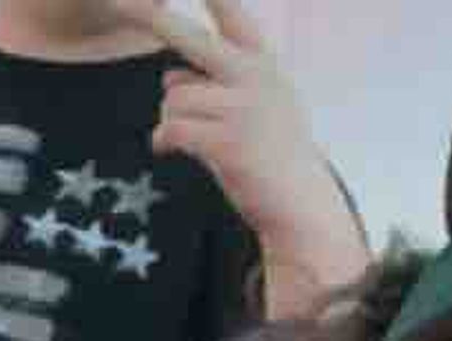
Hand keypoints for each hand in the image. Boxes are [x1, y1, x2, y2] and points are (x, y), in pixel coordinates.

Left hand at [111, 0, 370, 317]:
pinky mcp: (225, 141)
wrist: (303, 211)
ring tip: (194, 141)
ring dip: (172, 119)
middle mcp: (254, 80)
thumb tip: (171, 78)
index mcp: (266, 69)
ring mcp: (241, 109)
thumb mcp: (269, 110)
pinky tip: (171, 152)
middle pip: (184, 34)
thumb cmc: (280, 164)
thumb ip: (231, 84)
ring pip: (173, 97)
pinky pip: (171, 128)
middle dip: (148, 14)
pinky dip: (164, 141)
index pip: (234, 15)